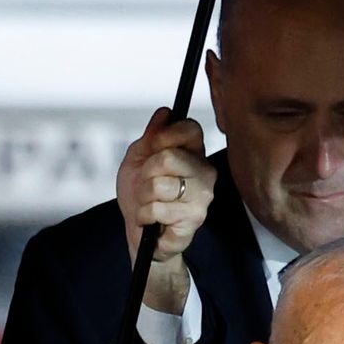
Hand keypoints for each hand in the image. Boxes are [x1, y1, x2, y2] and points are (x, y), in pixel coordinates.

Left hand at [118, 109, 216, 310]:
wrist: (139, 231)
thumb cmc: (141, 195)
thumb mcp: (139, 158)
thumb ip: (151, 135)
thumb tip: (165, 112)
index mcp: (194, 154)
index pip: (190, 128)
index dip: (164, 136)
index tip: (152, 148)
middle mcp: (205, 173)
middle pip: (168, 157)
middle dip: (146, 173)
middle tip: (146, 185)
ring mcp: (202, 199)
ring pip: (159, 186)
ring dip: (143, 198)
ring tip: (148, 204)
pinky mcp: (194, 222)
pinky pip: (157, 210)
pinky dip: (145, 216)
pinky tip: (151, 220)